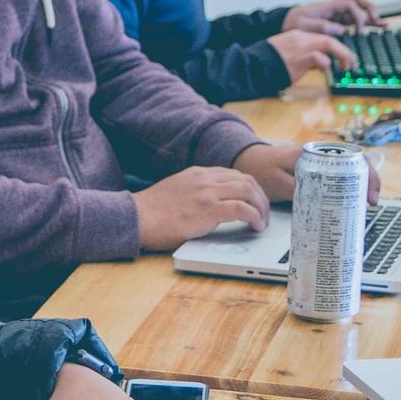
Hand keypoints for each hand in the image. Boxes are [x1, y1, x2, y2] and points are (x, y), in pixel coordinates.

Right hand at [130, 166, 269, 251]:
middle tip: (263, 213)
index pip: (234, 174)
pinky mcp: (208, 209)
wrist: (137, 217)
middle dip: (260, 197)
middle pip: (246, 180)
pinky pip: (242, 209)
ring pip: (248, 191)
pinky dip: (254, 216)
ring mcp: (207, 192)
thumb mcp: (176, 191)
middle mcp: (205, 178)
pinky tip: (255, 226)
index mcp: (198, 173)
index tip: (254, 201)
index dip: (250, 188)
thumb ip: (195, 191)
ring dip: (261, 207)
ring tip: (262, 221)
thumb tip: (210, 204)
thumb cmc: (151, 211)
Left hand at [234, 141, 380, 204]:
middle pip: (355, 164)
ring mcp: (319, 163)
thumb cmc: (260, 167)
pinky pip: (337, 178)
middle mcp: (320, 155)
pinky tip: (348, 203)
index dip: (366, 175)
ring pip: (348, 172)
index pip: (351, 157)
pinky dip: (346, 189)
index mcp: (314, 153)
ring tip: (362, 206)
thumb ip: (295, 190)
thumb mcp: (276, 182)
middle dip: (368, 183)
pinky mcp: (315, 171)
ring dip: (358, 187)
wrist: (247, 160)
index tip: (369, 195)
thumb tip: (317, 202)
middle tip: (370, 204)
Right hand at [266, 30, 355, 82]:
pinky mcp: (300, 59)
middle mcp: (301, 38)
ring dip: (342, 56)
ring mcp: (301, 47)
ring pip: (329, 44)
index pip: (321, 37)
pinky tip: (324, 70)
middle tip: (351, 62)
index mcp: (297, 35)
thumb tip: (318, 63)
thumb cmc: (267, 63)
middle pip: (329, 39)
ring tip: (347, 66)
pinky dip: (326, 64)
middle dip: (344, 51)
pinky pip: (320, 58)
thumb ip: (302, 54)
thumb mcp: (286, 53)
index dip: (335, 47)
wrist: (253, 65)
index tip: (342, 56)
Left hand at [283, 0, 377, 34]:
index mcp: (326, 7)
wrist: (284, 22)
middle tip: (376, 18)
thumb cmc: (292, 22)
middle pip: (356, 0)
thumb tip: (340, 29)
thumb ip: (322, 26)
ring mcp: (336, 14)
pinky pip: (353, 20)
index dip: (356, 16)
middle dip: (368, 7)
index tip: (357, 31)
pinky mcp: (336, 21)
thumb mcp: (303, 25)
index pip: (348, 4)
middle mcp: (333, 8)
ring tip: (384, 24)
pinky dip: (364, 23)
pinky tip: (375, 26)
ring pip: (357, 11)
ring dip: (370, 16)